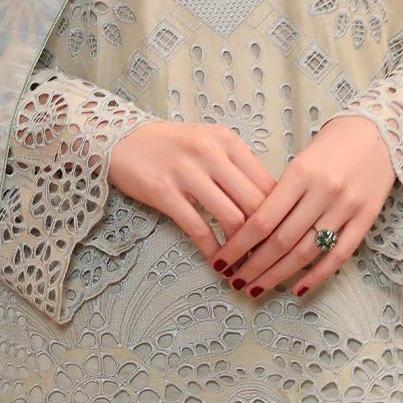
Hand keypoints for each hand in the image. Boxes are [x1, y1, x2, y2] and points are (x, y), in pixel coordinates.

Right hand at [108, 121, 276, 262]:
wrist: (121, 138)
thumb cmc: (170, 145)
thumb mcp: (209, 143)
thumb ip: (236, 167)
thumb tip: (268, 203)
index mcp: (227, 141)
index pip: (267, 183)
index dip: (279, 215)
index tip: (281, 236)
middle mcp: (211, 154)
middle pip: (255, 203)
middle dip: (266, 236)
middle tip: (269, 257)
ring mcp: (187, 173)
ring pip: (231, 219)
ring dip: (242, 249)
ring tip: (245, 264)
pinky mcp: (165, 193)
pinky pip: (198, 229)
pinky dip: (213, 251)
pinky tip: (218, 263)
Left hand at [209, 115, 396, 298]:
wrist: (381, 130)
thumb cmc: (333, 143)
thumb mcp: (301, 159)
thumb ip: (282, 192)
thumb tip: (255, 230)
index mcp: (301, 173)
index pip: (263, 219)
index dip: (239, 245)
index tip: (222, 260)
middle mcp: (323, 192)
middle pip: (282, 241)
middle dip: (253, 266)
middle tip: (234, 281)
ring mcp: (347, 207)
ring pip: (306, 252)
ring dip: (278, 275)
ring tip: (256, 288)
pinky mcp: (366, 219)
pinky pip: (339, 255)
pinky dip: (317, 275)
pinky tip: (297, 289)